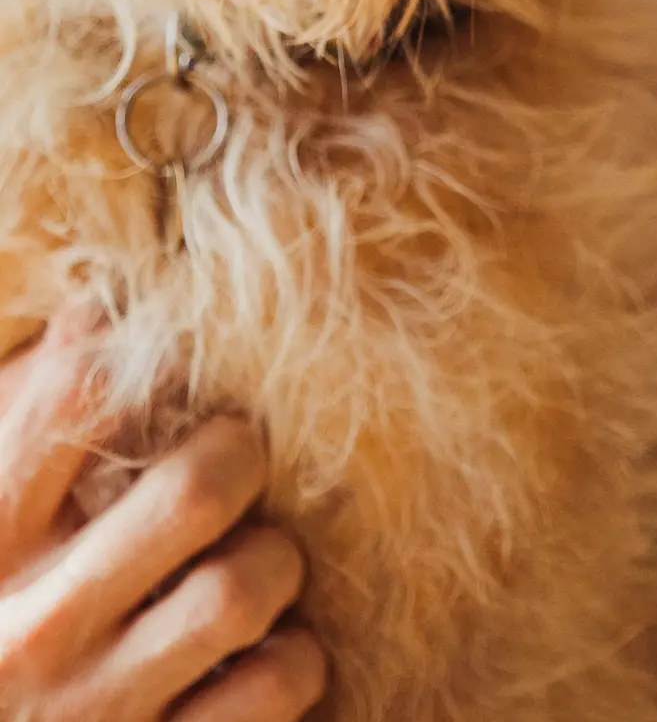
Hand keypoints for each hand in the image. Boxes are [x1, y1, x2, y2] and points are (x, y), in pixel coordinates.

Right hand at [0, 310, 325, 721]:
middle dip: (242, 455)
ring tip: (261, 556)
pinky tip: (268, 648)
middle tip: (239, 454)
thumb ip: (30, 427)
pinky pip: (276, 686)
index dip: (143, 354)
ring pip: (245, 587)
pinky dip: (294, 658)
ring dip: (277, 561)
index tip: (173, 362)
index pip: (72, 395)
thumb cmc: (2, 622)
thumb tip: (95, 307)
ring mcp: (95, 709)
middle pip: (199, 488)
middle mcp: (32, 629)